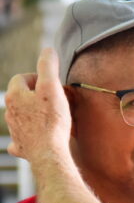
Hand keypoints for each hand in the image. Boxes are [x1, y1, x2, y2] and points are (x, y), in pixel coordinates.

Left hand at [5, 48, 71, 162]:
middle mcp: (10, 112)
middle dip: (35, 96)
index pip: (22, 77)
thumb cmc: (52, 121)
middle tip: (53, 100)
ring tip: (49, 117)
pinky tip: (34, 137)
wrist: (49, 152)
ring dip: (32, 114)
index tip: (51, 84)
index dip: (37, 78)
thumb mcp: (52, 87)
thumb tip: (48, 50)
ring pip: (20, 116)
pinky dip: (25, 136)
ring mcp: (14, 130)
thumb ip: (48, 66)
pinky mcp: (21, 145)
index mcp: (15, 95)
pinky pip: (19, 138)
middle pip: (20, 97)